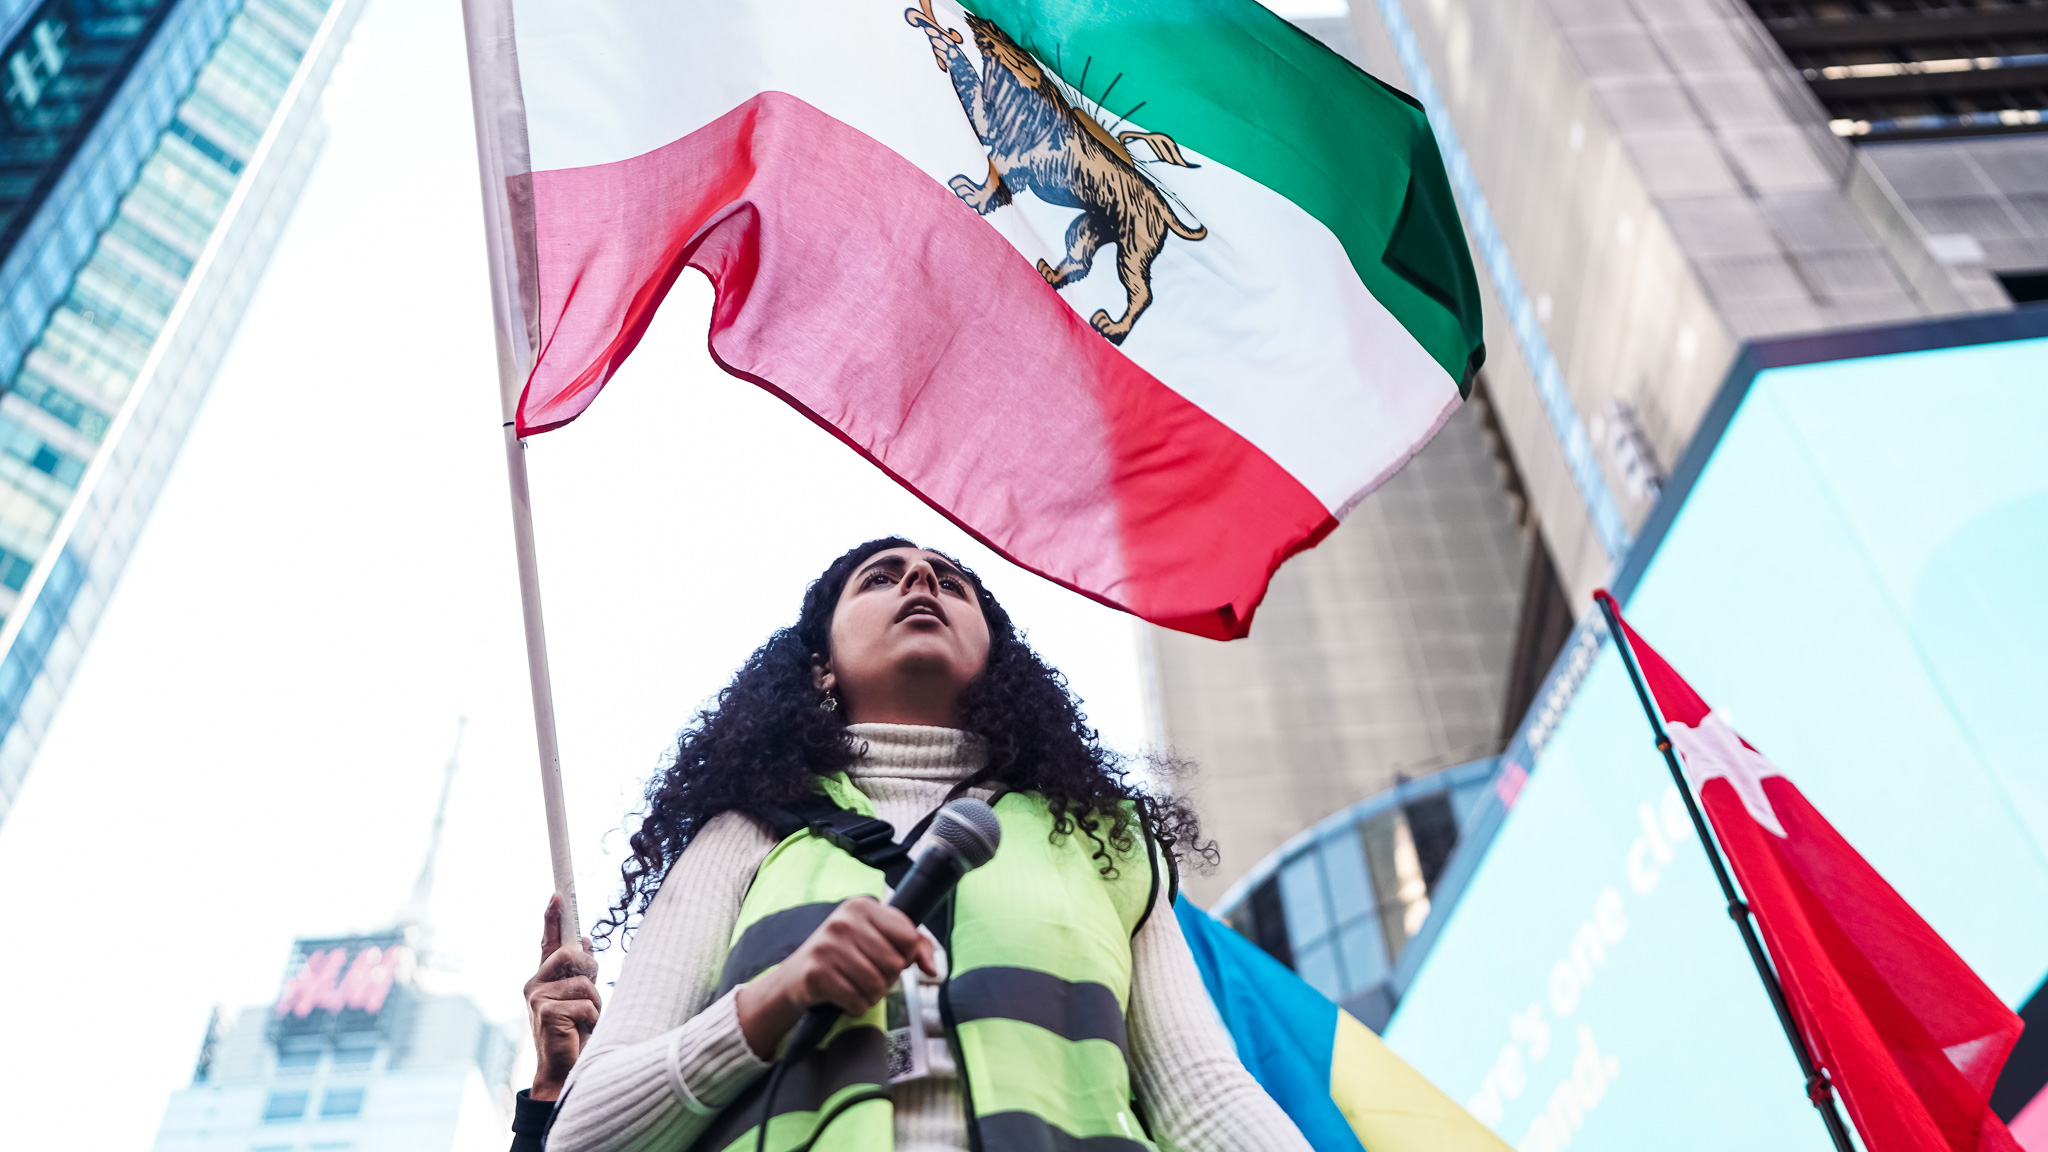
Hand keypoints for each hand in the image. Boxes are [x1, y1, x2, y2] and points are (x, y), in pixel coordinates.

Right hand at [525, 893, 600, 1100]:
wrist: (561, 1071)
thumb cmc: (573, 1034)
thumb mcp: (578, 998)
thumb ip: (578, 973)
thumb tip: (586, 941)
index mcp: (542, 979)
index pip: (548, 942)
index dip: (552, 918)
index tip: (557, 895)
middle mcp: (534, 984)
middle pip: (572, 955)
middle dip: (590, 971)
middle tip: (589, 998)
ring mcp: (537, 998)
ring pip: (583, 982)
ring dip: (594, 1003)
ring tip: (584, 1022)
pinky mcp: (546, 1012)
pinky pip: (585, 1003)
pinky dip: (592, 1018)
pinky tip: (580, 1032)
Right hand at [734, 897, 935, 1059]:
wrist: (795, 977)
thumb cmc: (845, 956)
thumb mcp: (878, 940)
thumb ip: (914, 947)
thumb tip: (933, 970)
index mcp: (863, 905)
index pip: (909, 936)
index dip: (905, 956)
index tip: (888, 957)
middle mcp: (844, 920)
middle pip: (894, 964)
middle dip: (887, 979)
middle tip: (869, 976)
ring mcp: (827, 946)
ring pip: (877, 985)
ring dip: (872, 995)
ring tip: (857, 986)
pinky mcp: (816, 973)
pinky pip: (857, 1001)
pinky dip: (856, 1006)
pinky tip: (844, 997)